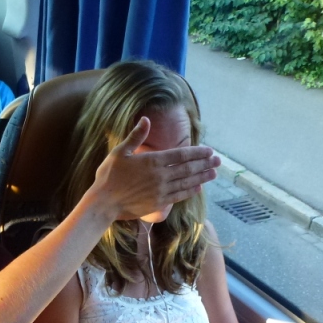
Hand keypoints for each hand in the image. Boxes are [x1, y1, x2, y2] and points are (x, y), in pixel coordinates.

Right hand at [86, 117, 219, 221]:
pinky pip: (179, 196)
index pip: (181, 154)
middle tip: (219, 161)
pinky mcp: (158, 203)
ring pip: (187, 182)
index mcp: (152, 161)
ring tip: (214, 173)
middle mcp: (161, 176)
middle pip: (188, 168)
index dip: (197, 152)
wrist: (103, 203)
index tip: (209, 150)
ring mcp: (161, 191)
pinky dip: (190, 191)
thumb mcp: (120, 152)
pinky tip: (198, 187)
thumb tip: (145, 119)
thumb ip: (135, 136)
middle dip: (205, 163)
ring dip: (202, 177)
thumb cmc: (109, 176)